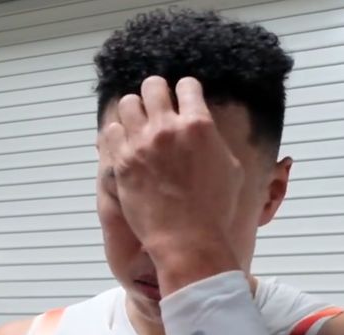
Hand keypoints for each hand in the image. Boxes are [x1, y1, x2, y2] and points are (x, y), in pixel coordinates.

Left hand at [99, 76, 242, 293]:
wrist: (188, 240)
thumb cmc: (215, 210)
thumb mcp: (232, 169)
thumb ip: (216, 142)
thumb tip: (207, 132)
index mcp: (199, 125)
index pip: (187, 85)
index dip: (185, 90)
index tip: (183, 98)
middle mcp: (168, 128)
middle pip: (153, 86)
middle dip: (156, 93)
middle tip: (157, 106)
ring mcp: (141, 143)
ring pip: (128, 103)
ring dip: (134, 110)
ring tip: (138, 124)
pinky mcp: (122, 161)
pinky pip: (111, 131)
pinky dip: (118, 133)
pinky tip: (125, 143)